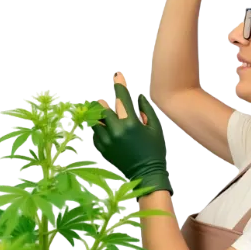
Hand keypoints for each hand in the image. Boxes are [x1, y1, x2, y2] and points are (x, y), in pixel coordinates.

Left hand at [91, 72, 172, 199]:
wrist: (145, 173)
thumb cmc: (154, 149)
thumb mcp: (155, 128)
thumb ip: (147, 110)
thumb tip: (139, 96)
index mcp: (131, 123)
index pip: (122, 98)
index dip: (119, 84)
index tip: (117, 75)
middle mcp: (117, 130)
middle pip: (102, 107)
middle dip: (106, 102)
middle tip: (109, 104)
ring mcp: (108, 140)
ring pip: (96, 119)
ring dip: (100, 115)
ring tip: (107, 116)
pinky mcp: (103, 148)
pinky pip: (95, 131)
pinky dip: (99, 127)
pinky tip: (106, 128)